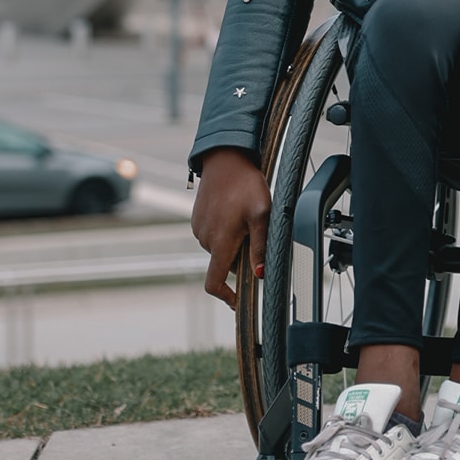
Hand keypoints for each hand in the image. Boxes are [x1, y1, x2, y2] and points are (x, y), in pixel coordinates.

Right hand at [191, 148, 271, 308]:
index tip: (239, 301)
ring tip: (245, 217)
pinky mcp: (197, 219)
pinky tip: (234, 210)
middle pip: (223, 263)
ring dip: (233, 242)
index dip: (226, 297)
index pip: (214, 283)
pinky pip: (212, 234)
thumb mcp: (262, 214)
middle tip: (255, 233)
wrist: (225, 158)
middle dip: (239, 257)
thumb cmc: (246, 185)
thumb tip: (260, 273)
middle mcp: (205, 239)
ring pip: (219, 248)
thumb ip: (261, 246)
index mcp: (220, 242)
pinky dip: (224, 231)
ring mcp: (199, 228)